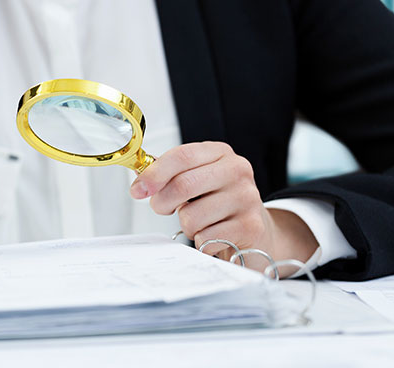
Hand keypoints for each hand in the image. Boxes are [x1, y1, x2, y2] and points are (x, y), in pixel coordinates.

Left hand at [130, 142, 317, 275]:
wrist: (256, 230)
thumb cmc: (218, 203)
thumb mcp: (196, 180)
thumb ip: (169, 176)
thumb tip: (140, 180)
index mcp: (220, 153)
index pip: (182, 156)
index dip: (154, 174)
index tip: (138, 190)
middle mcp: (237, 170)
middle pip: (184, 185)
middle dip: (162, 202)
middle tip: (162, 208)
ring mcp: (247, 198)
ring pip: (191, 217)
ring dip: (186, 225)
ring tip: (200, 221)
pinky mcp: (250, 226)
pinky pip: (205, 238)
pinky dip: (201, 241)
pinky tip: (213, 235)